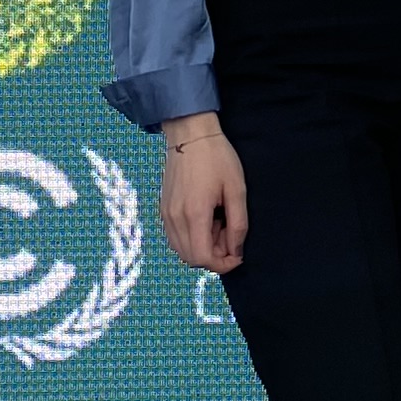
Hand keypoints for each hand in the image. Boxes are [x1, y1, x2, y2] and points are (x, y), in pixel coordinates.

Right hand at [158, 117, 247, 274]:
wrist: (190, 135)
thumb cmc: (217, 158)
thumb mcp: (236, 190)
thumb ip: (238, 224)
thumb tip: (236, 251)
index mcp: (194, 214)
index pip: (203, 259)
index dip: (223, 265)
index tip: (237, 255)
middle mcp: (175, 219)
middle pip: (191, 259)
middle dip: (214, 256)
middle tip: (230, 235)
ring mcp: (165, 214)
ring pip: (182, 250)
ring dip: (202, 248)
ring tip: (219, 225)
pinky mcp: (163, 209)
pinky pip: (175, 238)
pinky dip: (191, 239)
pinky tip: (205, 221)